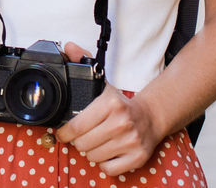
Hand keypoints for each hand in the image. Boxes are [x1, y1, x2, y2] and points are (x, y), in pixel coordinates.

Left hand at [54, 42, 160, 175]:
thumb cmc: (121, 103)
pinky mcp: (138, 157)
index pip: (76, 127)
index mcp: (110, 103)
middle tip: (83, 136)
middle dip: (79, 142)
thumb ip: (82, 62)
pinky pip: (109, 169)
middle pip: (83, 144)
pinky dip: (105, 163)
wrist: (151, 117)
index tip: (64, 133)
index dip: (65, 133)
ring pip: (94, 157)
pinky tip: (108, 151)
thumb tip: (68, 46)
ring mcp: (131, 141)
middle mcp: (122, 122)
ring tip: (97, 142)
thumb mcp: (102, 83)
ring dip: (92, 152)